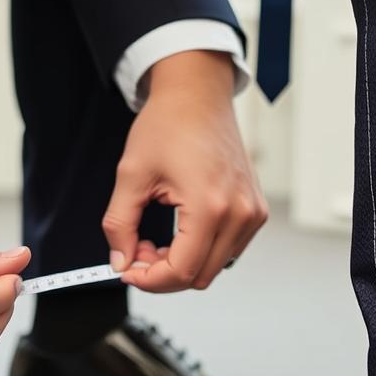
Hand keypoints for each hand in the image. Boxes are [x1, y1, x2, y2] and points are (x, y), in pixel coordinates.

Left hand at [103, 50, 267, 291]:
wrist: (197, 94)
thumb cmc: (168, 124)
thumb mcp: (131, 175)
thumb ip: (120, 225)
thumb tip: (120, 262)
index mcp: (210, 205)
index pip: (182, 270)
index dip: (149, 280)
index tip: (127, 270)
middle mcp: (240, 212)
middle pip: (200, 276)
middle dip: (162, 273)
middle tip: (136, 248)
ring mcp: (252, 212)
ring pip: (214, 267)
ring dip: (181, 263)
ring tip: (155, 238)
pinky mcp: (254, 209)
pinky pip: (227, 250)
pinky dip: (200, 251)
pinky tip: (178, 231)